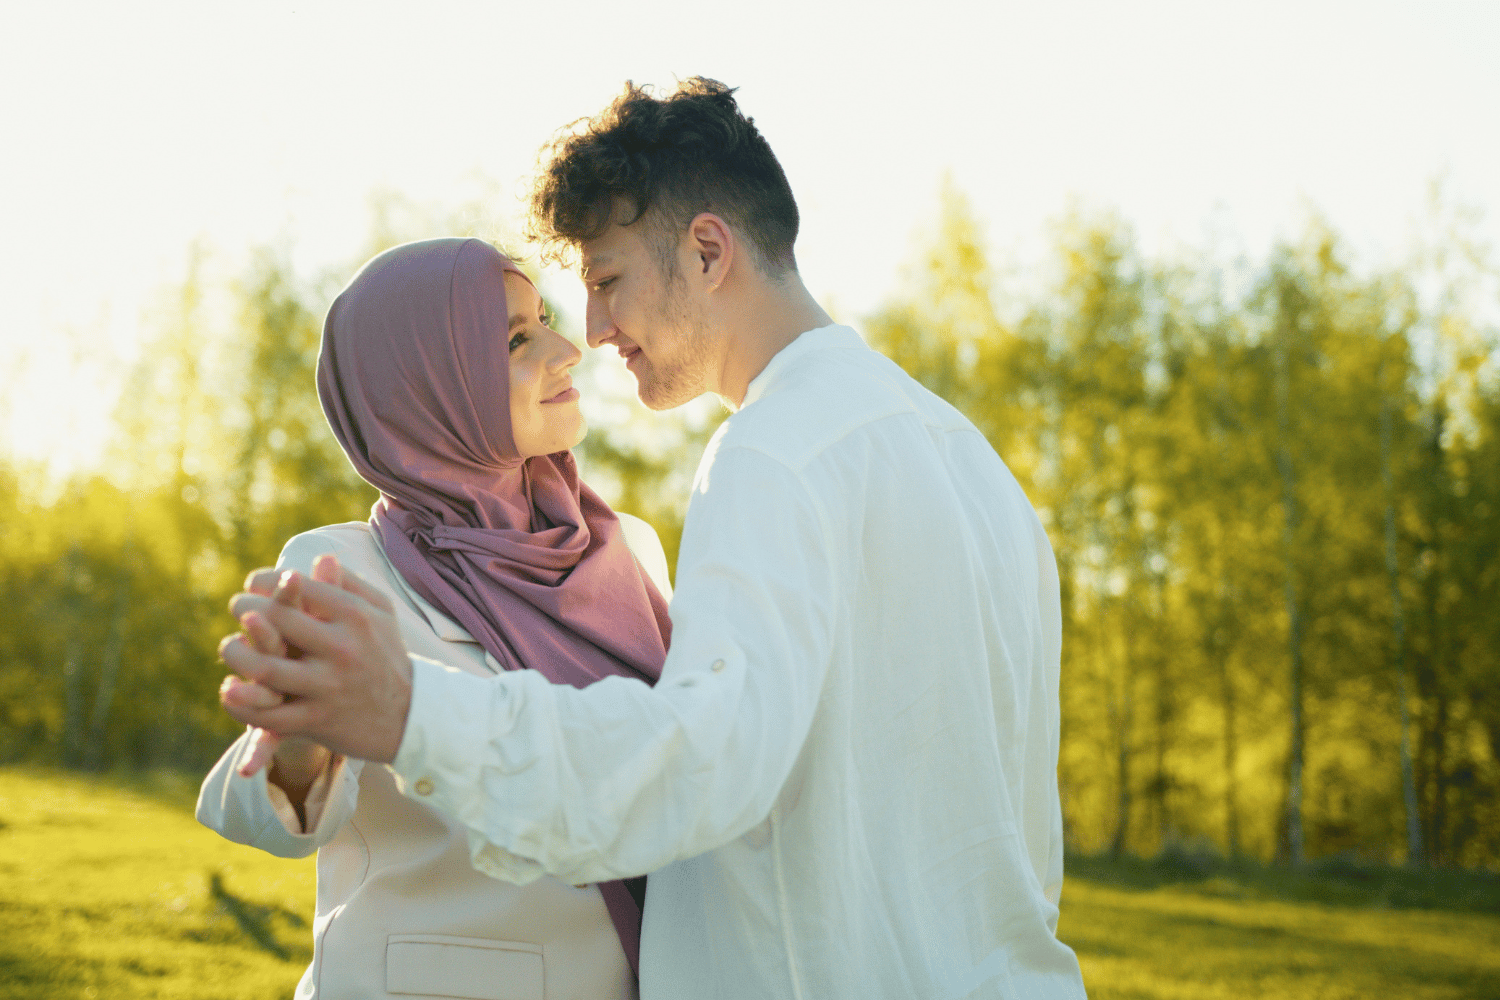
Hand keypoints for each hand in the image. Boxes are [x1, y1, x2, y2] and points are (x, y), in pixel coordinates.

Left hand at [219, 555, 412, 763]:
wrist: (409, 714)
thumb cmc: (386, 654)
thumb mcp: (379, 613)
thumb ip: (349, 584)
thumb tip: (320, 559)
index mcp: (355, 616)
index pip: (297, 586)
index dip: (263, 581)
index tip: (253, 586)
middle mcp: (342, 648)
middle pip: (275, 619)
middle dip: (244, 608)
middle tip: (237, 608)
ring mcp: (328, 686)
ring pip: (264, 668)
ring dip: (235, 654)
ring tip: (230, 647)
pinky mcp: (316, 720)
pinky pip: (267, 714)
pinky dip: (240, 703)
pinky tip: (230, 689)